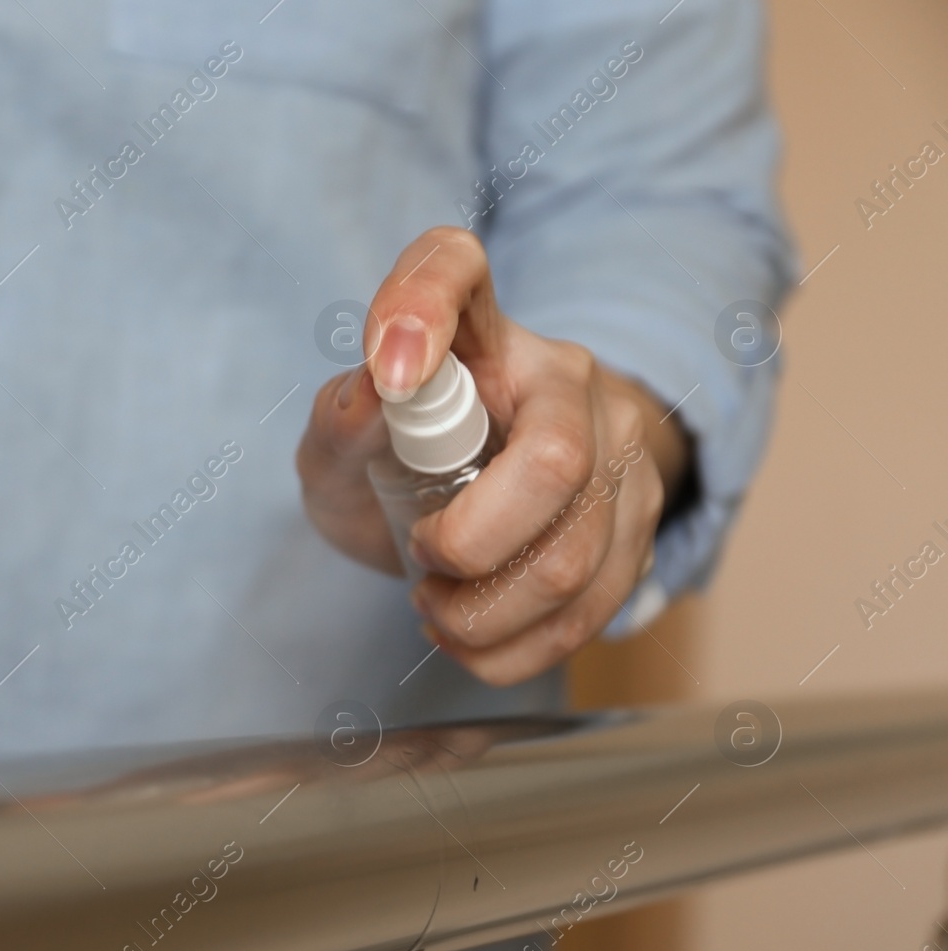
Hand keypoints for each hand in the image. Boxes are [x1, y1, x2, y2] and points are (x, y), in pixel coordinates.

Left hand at [297, 228, 692, 685]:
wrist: (467, 505)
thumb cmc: (394, 459)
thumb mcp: (341, 441)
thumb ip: (342, 416)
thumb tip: (378, 389)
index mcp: (474, 328)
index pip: (450, 268)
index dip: (419, 306)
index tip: (387, 372)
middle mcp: (563, 374)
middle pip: (555, 464)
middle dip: (471, 544)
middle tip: (423, 555)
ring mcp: (619, 448)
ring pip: (577, 558)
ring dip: (485, 611)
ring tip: (436, 607)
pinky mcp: (641, 526)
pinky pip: (593, 610)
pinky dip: (514, 649)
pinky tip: (470, 636)